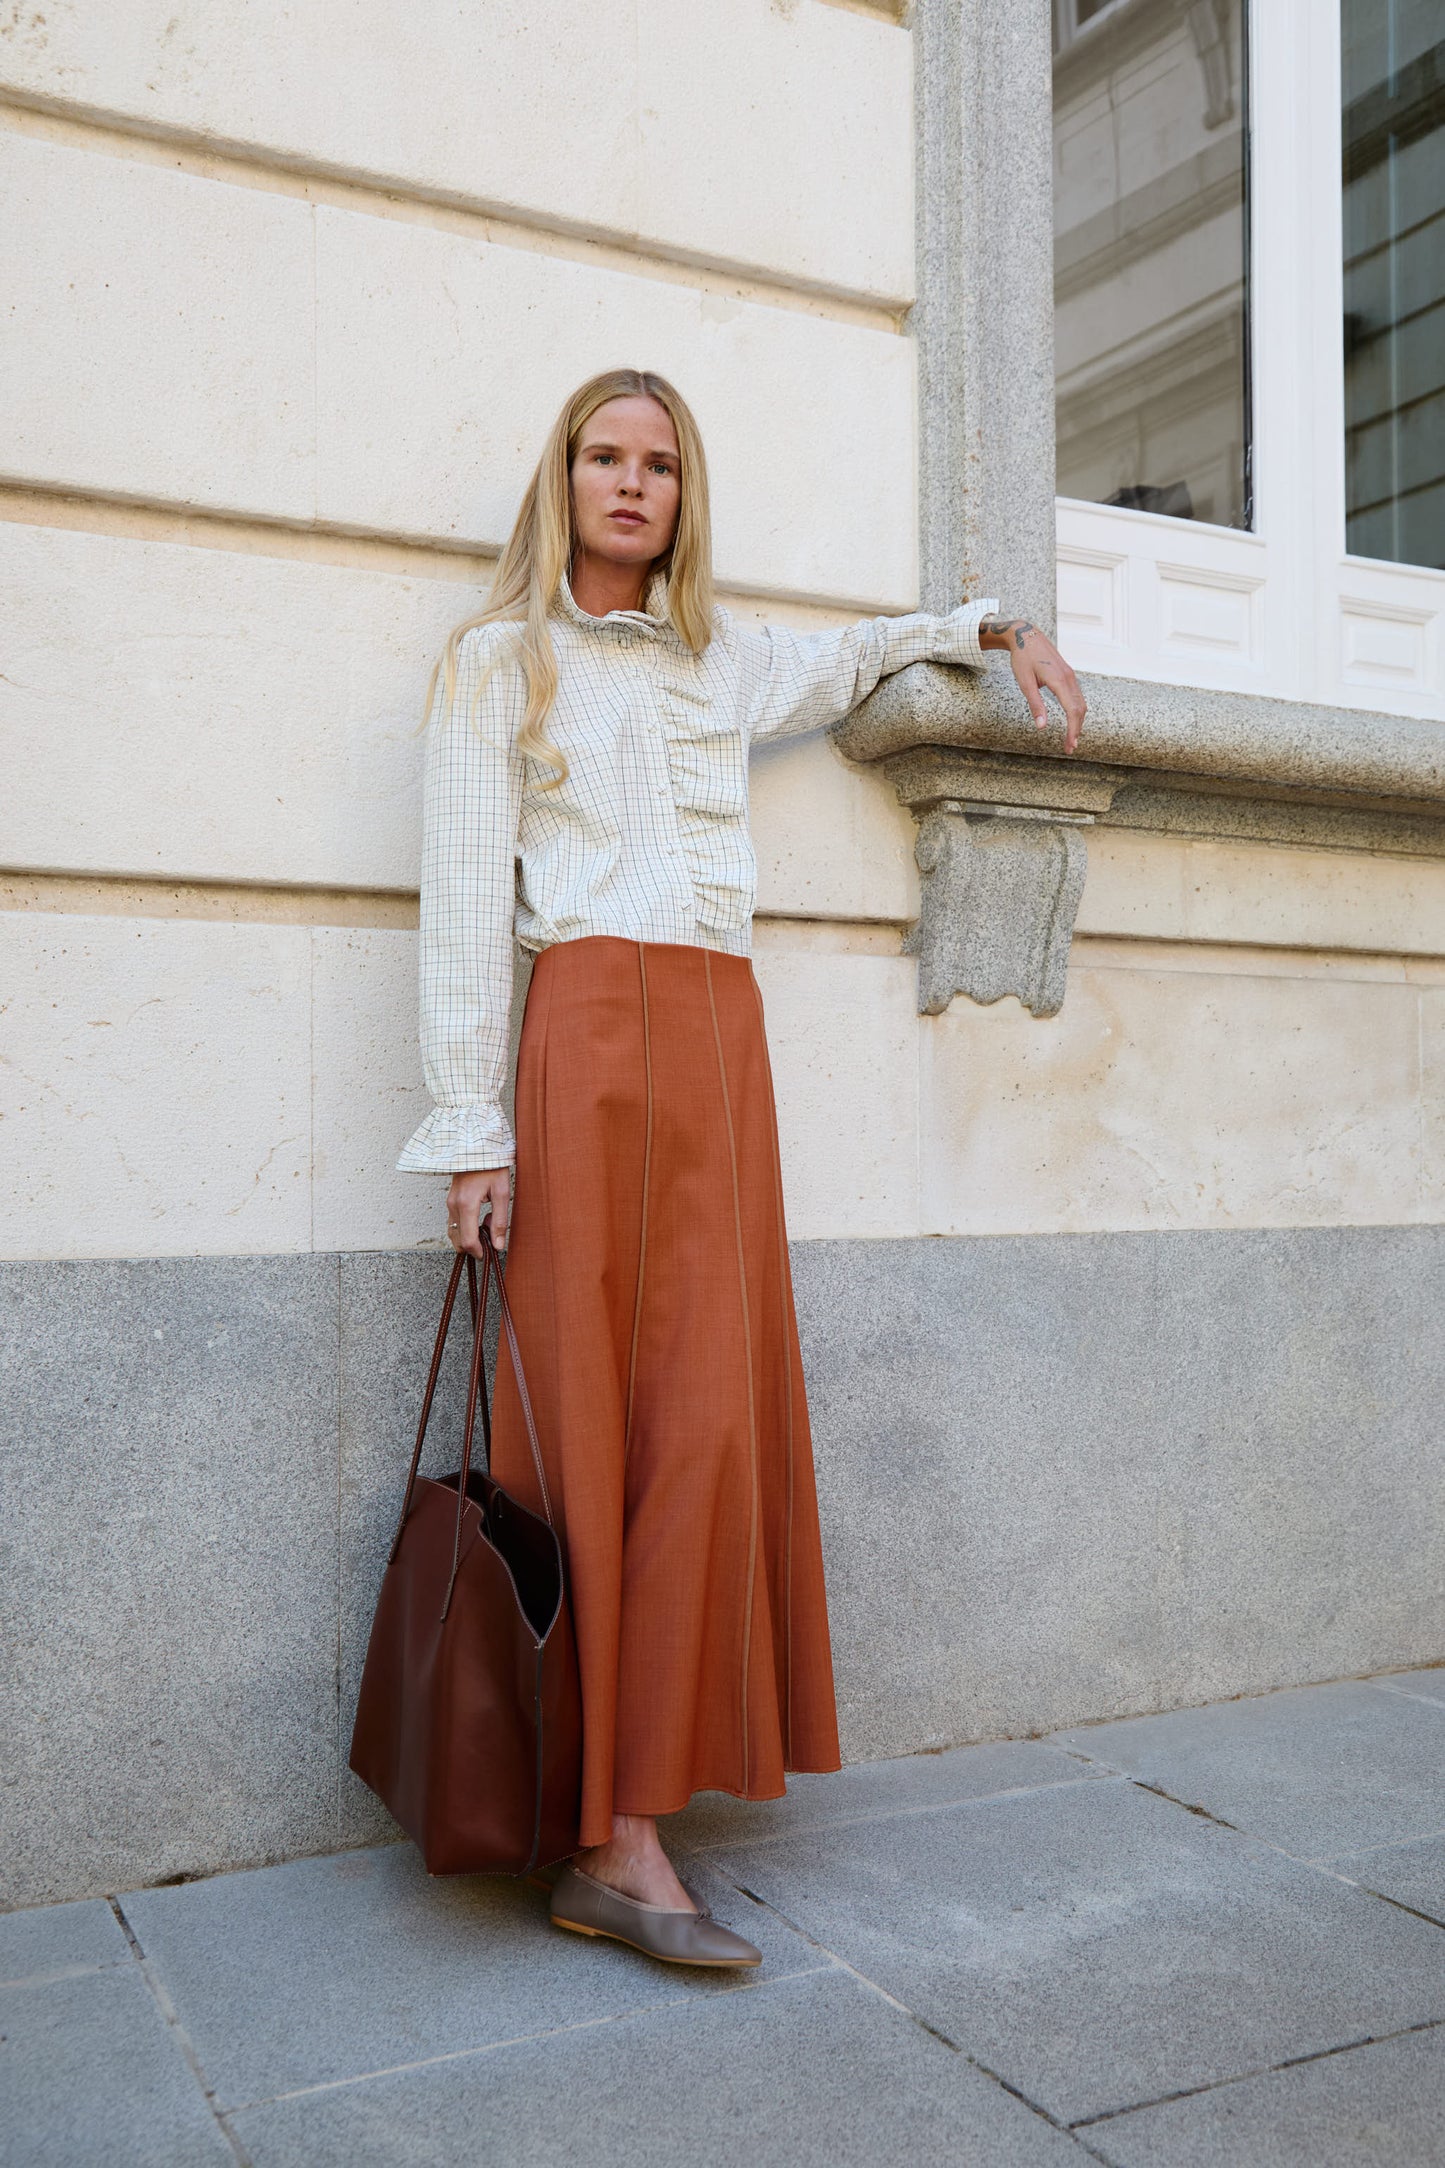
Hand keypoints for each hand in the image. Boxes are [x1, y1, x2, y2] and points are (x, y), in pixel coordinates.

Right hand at [446, 1167, 510, 1255]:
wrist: (478, 1146)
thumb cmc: (492, 1166)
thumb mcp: (502, 1193)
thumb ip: (499, 1221)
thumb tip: (498, 1245)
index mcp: (467, 1205)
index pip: (468, 1240)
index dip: (478, 1252)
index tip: (488, 1253)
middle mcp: (453, 1205)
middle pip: (457, 1239)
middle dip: (473, 1244)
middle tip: (491, 1233)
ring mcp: (449, 1202)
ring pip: (454, 1232)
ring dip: (469, 1235)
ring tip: (487, 1220)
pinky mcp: (450, 1199)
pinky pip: (454, 1222)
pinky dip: (465, 1227)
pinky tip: (480, 1215)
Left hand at [978, 616, 1086, 754]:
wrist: (1027, 635)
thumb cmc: (1023, 659)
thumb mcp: (1025, 683)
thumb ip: (1035, 705)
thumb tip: (1042, 727)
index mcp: (1059, 680)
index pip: (1072, 711)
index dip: (1072, 730)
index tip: (1069, 745)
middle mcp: (1069, 678)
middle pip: (1080, 709)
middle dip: (1076, 730)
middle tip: (1070, 748)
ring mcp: (1070, 675)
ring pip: (1081, 703)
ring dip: (1078, 722)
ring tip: (1071, 738)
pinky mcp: (1068, 675)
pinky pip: (1077, 696)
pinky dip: (1077, 711)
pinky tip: (1071, 721)